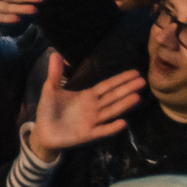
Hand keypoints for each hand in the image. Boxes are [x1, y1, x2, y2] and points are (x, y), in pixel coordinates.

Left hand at [26, 50, 145, 156]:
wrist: (43, 131)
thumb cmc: (49, 110)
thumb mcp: (50, 89)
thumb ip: (56, 74)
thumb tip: (55, 53)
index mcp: (87, 96)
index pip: (107, 86)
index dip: (120, 79)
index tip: (135, 73)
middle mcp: (94, 108)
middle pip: (113, 96)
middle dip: (127, 89)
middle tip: (143, 81)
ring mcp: (92, 121)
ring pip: (111, 111)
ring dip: (123, 105)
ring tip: (137, 97)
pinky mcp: (88, 134)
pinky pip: (102, 130)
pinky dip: (112, 127)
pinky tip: (123, 122)